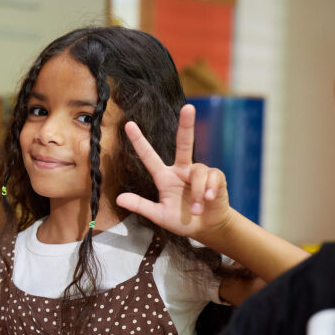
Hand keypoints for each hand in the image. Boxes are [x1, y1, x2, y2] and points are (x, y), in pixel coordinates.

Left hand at [116, 105, 231, 241]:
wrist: (206, 227)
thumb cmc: (181, 221)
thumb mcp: (159, 215)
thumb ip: (141, 206)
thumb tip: (119, 199)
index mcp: (165, 177)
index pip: (149, 156)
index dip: (139, 141)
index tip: (128, 125)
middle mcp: (182, 170)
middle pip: (184, 143)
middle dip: (187, 124)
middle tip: (188, 107)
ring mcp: (199, 172)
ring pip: (198, 172)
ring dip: (198, 193)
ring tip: (196, 209)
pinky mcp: (216, 177)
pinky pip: (211, 178)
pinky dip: (209, 191)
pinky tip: (208, 200)